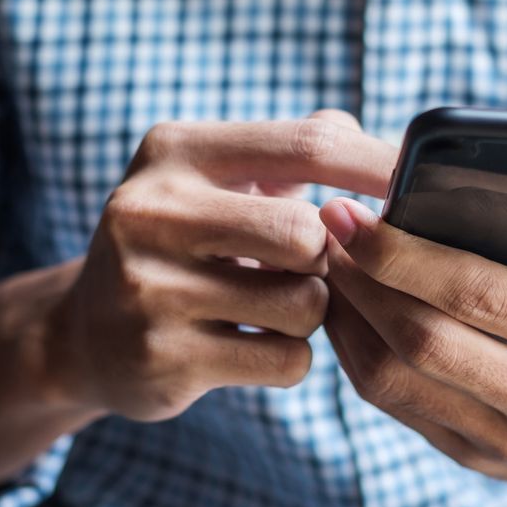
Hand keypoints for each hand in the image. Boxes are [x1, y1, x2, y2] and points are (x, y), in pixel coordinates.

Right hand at [47, 111, 397, 420]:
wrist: (85, 334)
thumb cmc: (184, 245)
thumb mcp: (216, 180)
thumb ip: (295, 152)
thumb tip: (390, 150)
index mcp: (175, 151)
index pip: (306, 145)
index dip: (376, 166)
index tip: (421, 184)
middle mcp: (150, 211)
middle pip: (310, 234)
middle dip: (329, 260)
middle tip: (308, 268)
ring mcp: (148, 289)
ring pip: (305, 304)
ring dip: (311, 314)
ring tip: (269, 307)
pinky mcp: (162, 359)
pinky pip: (287, 360)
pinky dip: (290, 358)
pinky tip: (250, 345)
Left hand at [320, 184, 506, 505]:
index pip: (482, 296)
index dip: (407, 255)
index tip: (357, 214)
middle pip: (424, 339)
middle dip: (363, 280)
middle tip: (329, 228)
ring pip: (395, 380)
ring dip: (349, 318)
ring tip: (330, 264)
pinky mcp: (474, 455)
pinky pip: (395, 405)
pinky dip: (357, 354)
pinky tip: (347, 309)